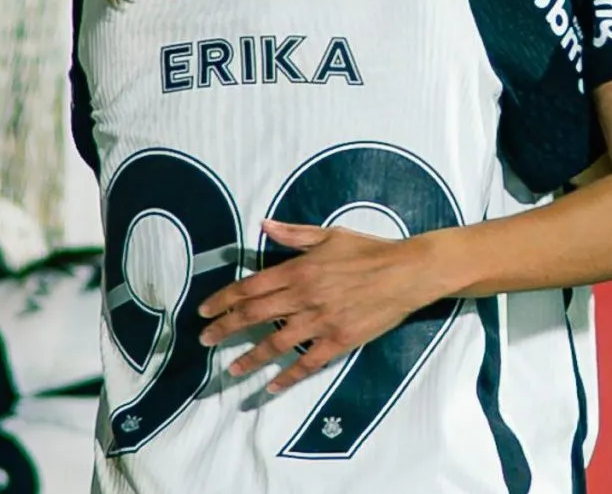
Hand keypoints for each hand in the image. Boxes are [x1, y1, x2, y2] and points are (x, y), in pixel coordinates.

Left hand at [197, 220, 448, 393]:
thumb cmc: (369, 250)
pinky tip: (271, 386)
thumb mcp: (329, 235)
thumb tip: (263, 225)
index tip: (205, 310)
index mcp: (298, 270)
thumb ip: (293, 234)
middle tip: (204, 339)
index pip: (250, 287)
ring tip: (230, 370)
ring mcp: (320, 322)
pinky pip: (307, 363)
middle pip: (254, 316)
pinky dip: (288, 377)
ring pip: (275, 344)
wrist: (407, 272)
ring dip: (249, 358)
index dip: (223, 299)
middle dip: (225, 328)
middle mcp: (304, 297)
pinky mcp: (338, 341)